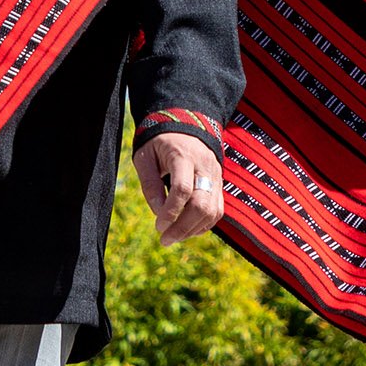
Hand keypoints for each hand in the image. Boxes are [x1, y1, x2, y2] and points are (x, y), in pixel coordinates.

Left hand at [133, 132, 224, 246]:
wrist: (185, 125)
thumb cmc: (159, 143)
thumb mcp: (145, 157)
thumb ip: (150, 185)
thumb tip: (158, 214)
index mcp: (184, 155)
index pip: (182, 189)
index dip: (170, 211)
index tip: (158, 226)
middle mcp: (205, 166)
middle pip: (201, 204)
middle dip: (183, 227)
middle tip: (164, 239)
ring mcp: (216, 176)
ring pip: (212, 211)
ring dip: (192, 230)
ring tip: (173, 237)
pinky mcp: (220, 184)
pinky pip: (217, 211)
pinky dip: (203, 225)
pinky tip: (186, 230)